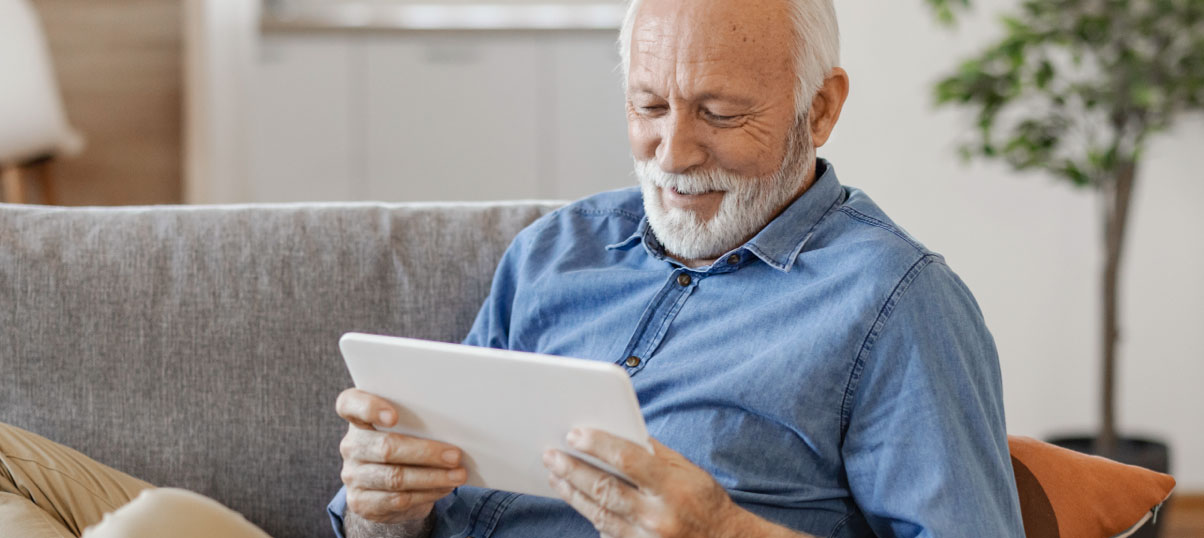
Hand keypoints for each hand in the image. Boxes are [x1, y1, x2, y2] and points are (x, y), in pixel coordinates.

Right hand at [336, 388, 467, 524]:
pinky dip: (426, 494)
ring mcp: (353, 475)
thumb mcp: (406, 430)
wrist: (383, 489)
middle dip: (425, 452)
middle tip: (455, 455)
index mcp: (358, 418)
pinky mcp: (361, 502)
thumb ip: (418, 423)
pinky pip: (397, 499)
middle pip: (385, 447)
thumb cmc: (403, 446)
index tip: (394, 417)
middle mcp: (351, 445)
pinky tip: (444, 488)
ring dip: (432, 477)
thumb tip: (454, 429)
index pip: (349, 404)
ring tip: (457, 475)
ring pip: (395, 477)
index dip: (369, 408)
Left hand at [542, 429, 749, 537]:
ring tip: (555, 475)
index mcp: (672, 486)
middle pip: (604, 488)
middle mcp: (657, 515)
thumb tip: (618, 432)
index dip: (598, 445)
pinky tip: (578, 499)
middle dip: (572, 469)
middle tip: (551, 455)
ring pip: (597, 512)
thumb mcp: (687, 470)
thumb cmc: (705, 501)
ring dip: (572, 492)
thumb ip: (654, 453)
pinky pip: (606, 532)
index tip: (574, 434)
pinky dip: (591, 514)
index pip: (627, 459)